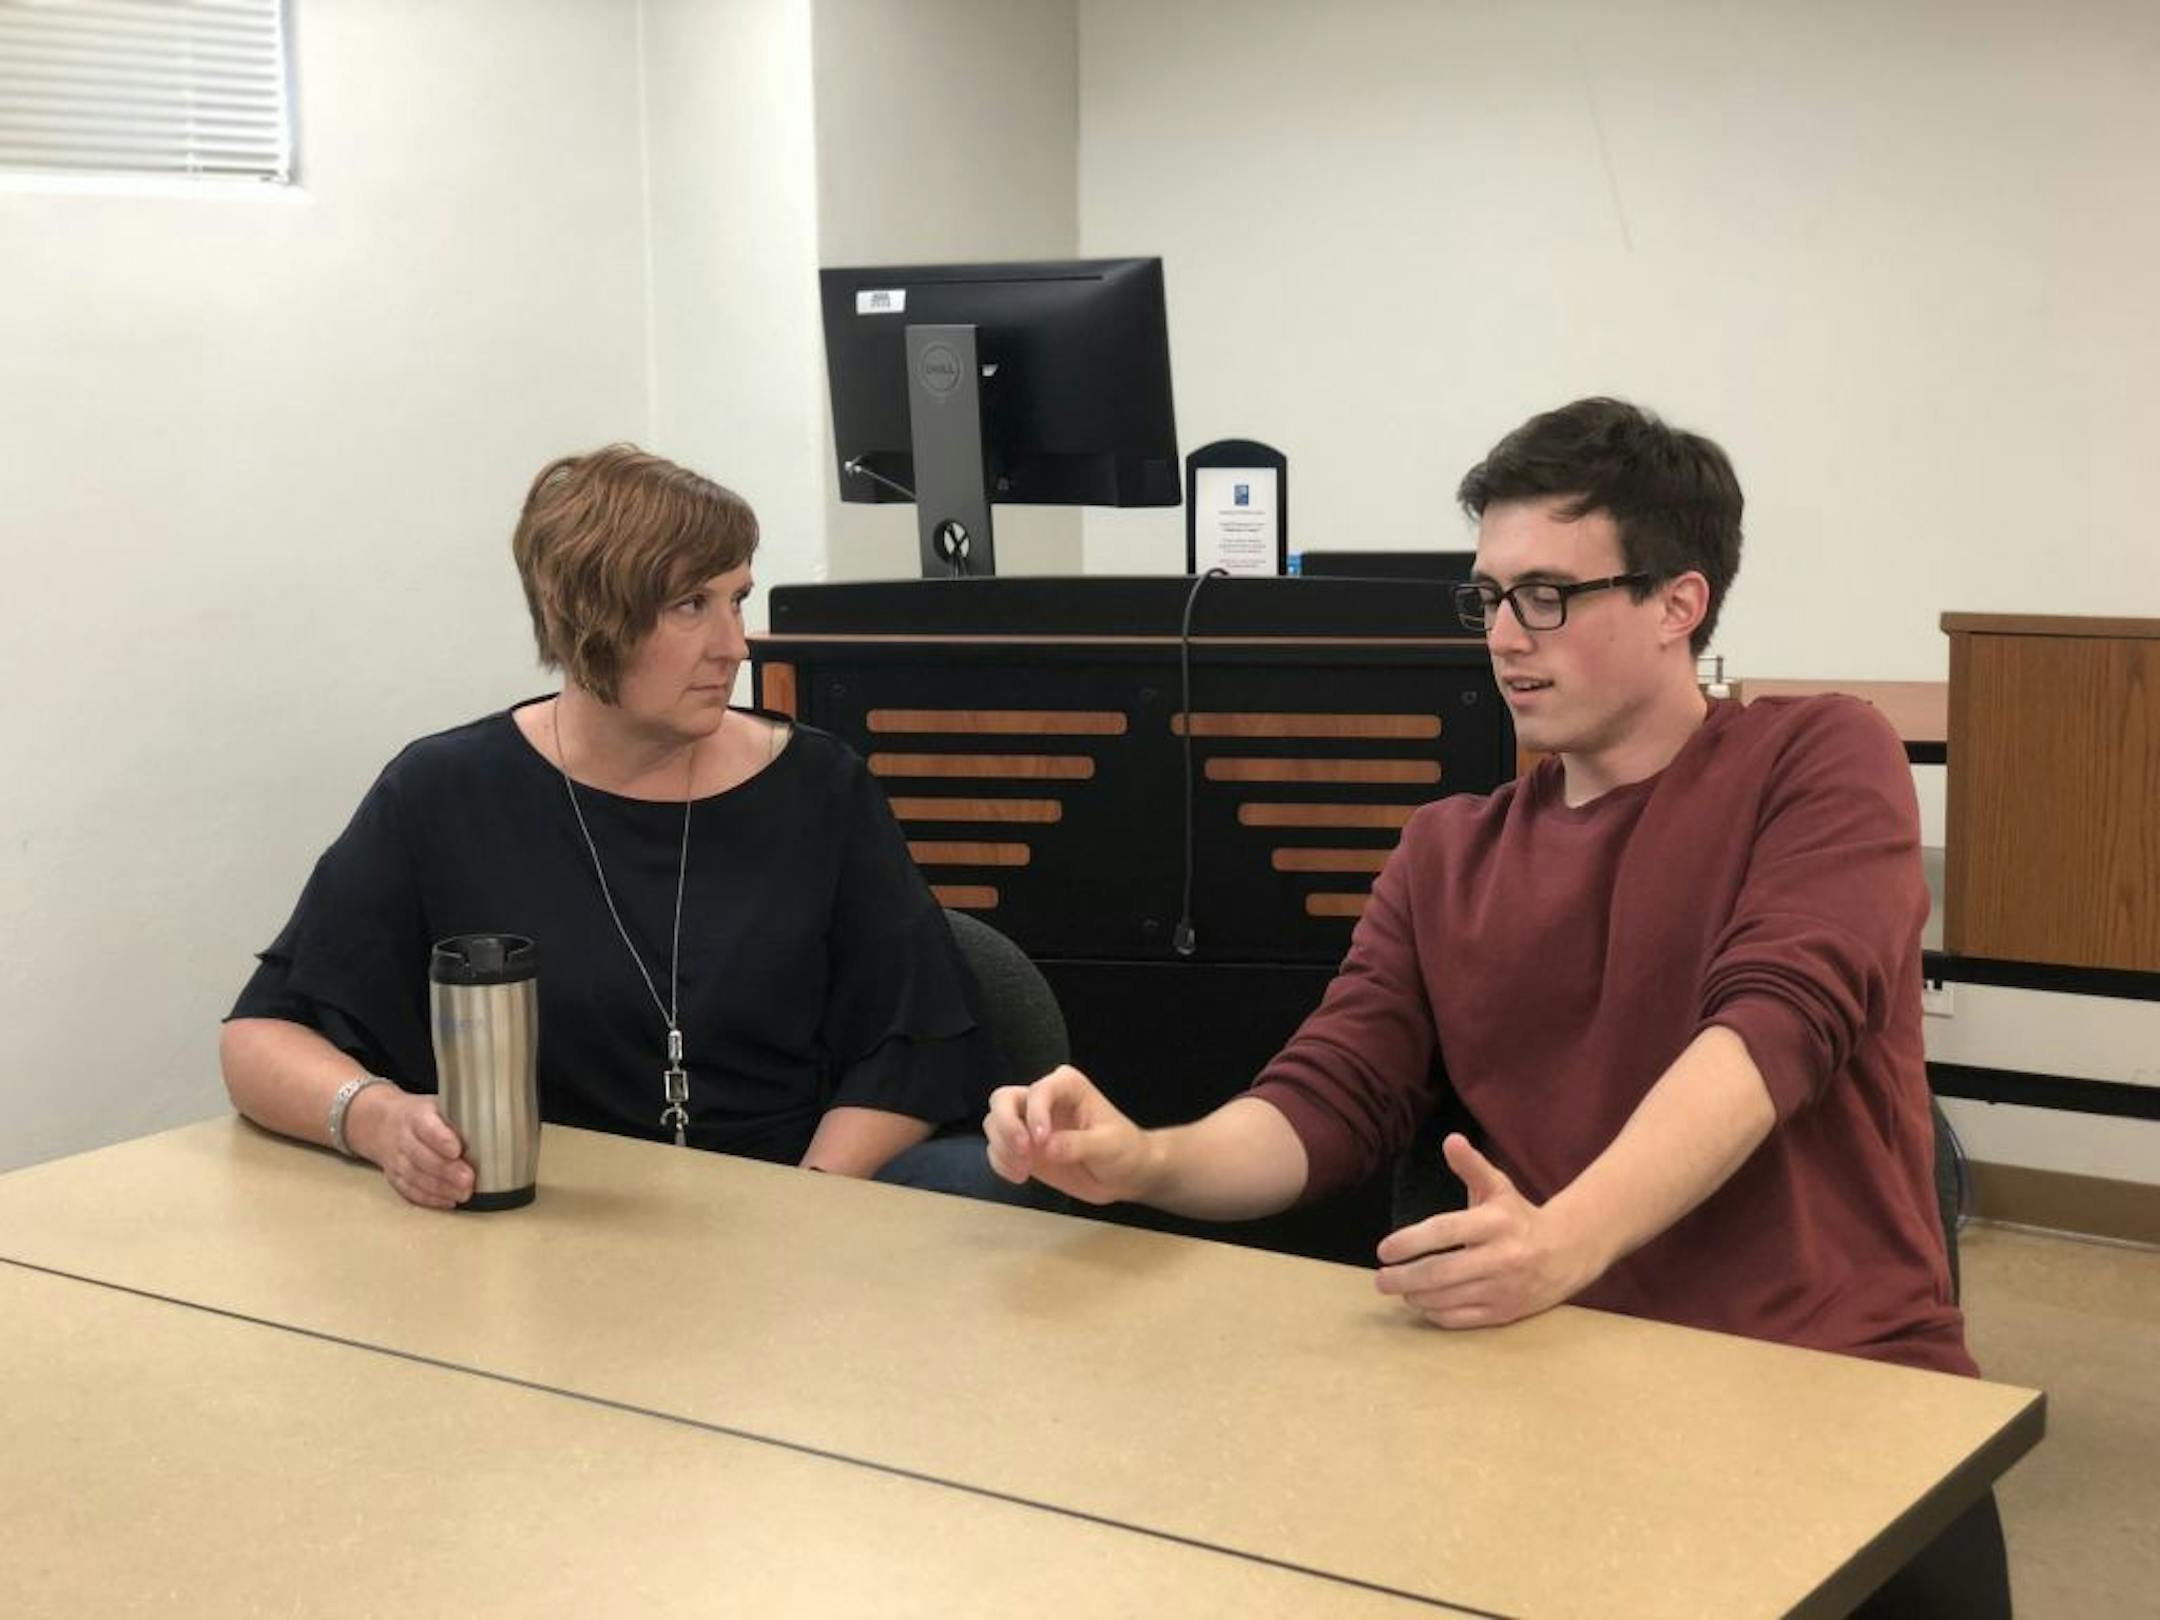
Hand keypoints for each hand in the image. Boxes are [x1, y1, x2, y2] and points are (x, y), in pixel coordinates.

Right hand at [344, 1086, 473, 1209]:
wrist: (381, 1123)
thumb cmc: (421, 1115)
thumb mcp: (438, 1105)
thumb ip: (459, 1117)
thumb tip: (495, 1128)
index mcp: (416, 1116)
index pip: (426, 1127)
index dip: (441, 1140)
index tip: (457, 1150)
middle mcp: (403, 1138)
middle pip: (421, 1157)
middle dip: (446, 1171)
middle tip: (469, 1180)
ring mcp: (396, 1159)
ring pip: (415, 1177)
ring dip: (440, 1189)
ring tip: (464, 1194)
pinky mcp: (394, 1176)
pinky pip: (409, 1190)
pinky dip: (429, 1198)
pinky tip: (448, 1201)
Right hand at [984, 1065, 1155, 1205]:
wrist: (1124, 1175)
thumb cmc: (1123, 1150)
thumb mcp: (1107, 1146)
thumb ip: (1077, 1144)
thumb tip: (1046, 1148)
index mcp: (1067, 1086)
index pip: (1039, 1090)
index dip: (1034, 1113)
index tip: (1041, 1142)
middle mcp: (1043, 1099)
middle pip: (1003, 1099)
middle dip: (1006, 1126)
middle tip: (1023, 1152)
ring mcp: (1029, 1123)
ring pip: (995, 1123)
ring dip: (1003, 1147)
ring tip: (1024, 1170)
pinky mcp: (1023, 1147)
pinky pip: (997, 1149)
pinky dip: (1001, 1163)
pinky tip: (1020, 1176)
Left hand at [1373, 1134, 1603, 1329]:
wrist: (1568, 1253)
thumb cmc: (1520, 1217)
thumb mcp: (1498, 1187)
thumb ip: (1472, 1166)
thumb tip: (1450, 1139)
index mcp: (1495, 1222)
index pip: (1445, 1231)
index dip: (1411, 1241)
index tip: (1383, 1249)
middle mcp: (1501, 1257)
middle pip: (1442, 1272)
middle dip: (1405, 1278)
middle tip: (1381, 1279)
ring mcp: (1503, 1288)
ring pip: (1449, 1298)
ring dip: (1416, 1296)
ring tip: (1397, 1288)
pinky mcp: (1505, 1313)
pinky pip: (1462, 1319)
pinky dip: (1436, 1314)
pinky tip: (1422, 1304)